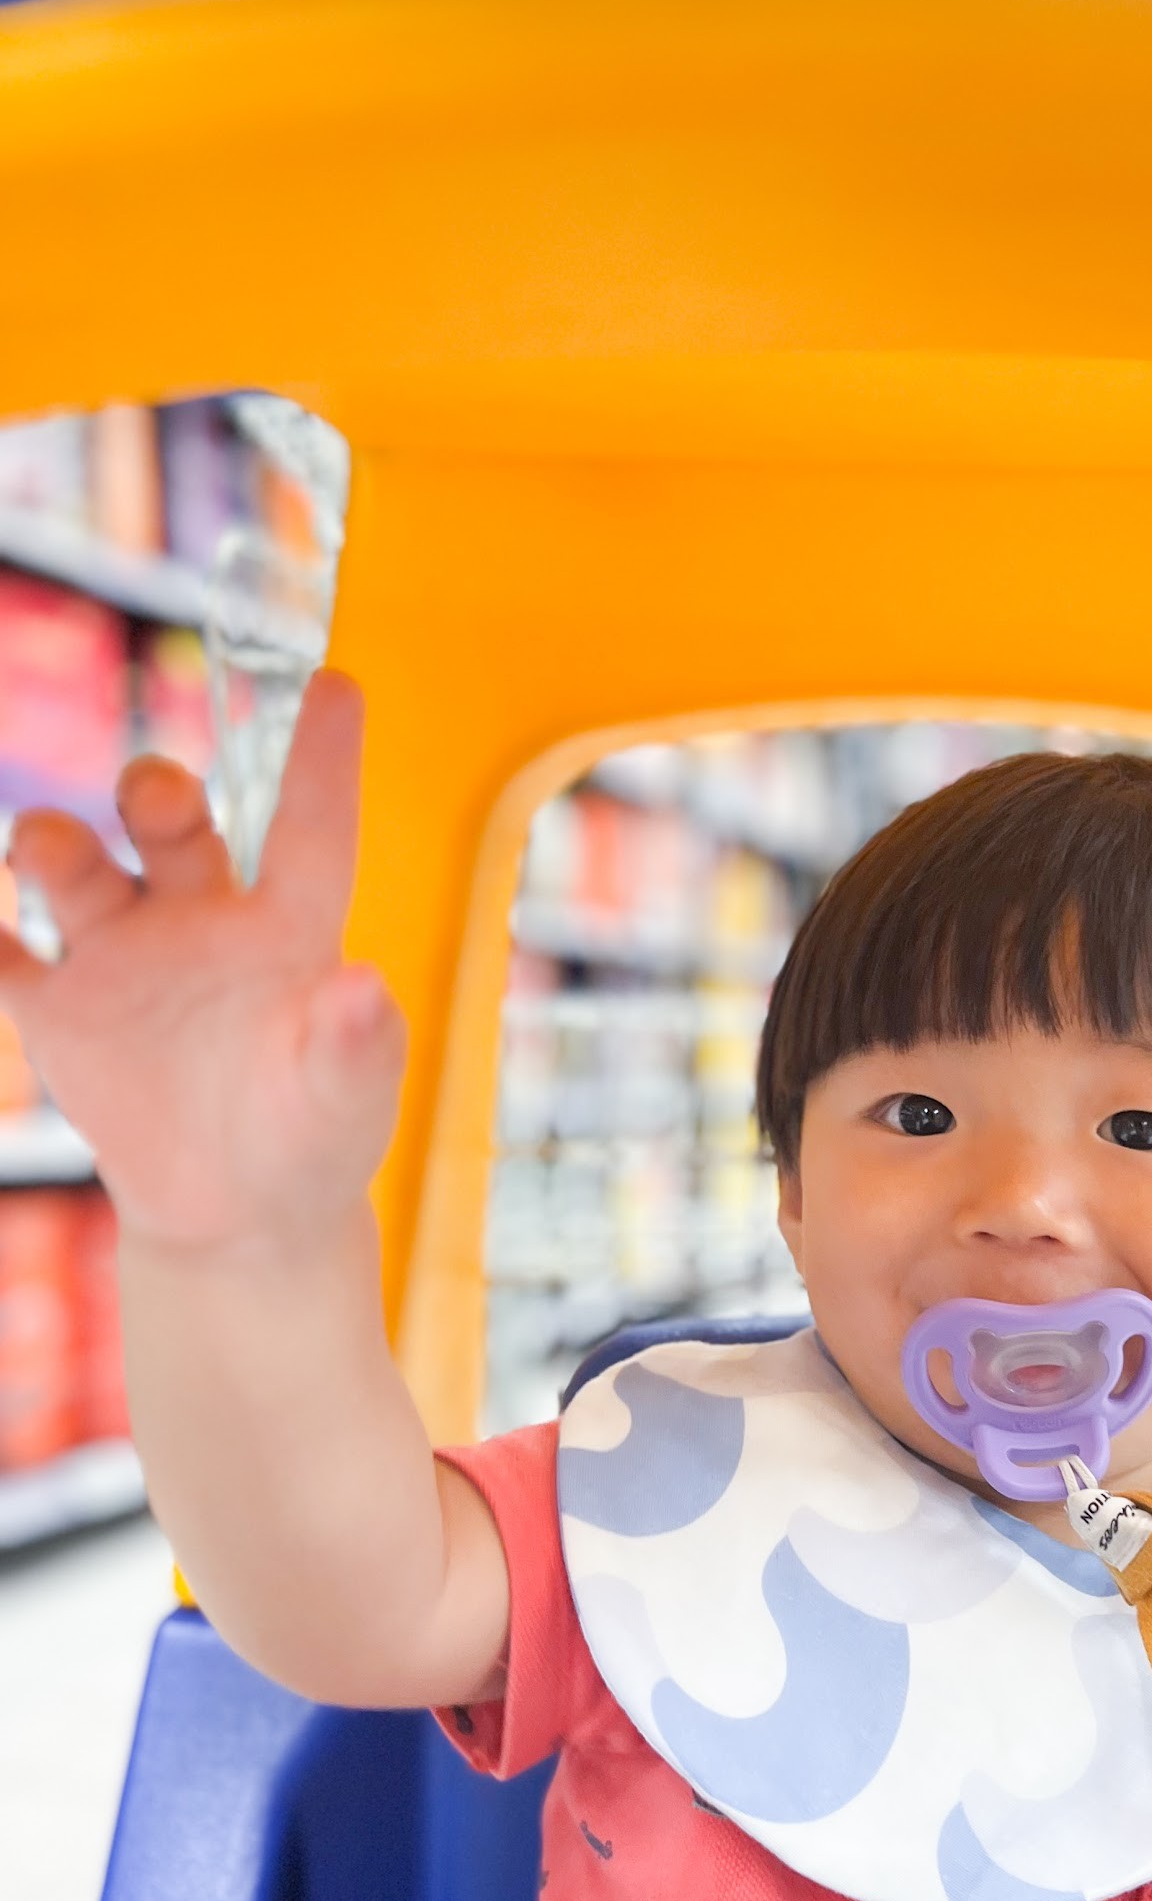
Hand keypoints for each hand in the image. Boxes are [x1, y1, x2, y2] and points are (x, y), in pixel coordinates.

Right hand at [0, 670, 404, 1253]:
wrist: (239, 1215)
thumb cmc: (315, 1139)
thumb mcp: (346, 1102)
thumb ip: (355, 1047)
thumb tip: (365, 987)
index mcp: (289, 929)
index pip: (310, 830)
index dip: (323, 762)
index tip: (341, 685)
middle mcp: (201, 919)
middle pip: (170, 822)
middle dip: (155, 794)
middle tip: (156, 795)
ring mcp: (125, 957)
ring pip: (77, 867)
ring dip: (55, 846)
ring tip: (47, 854)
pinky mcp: (64, 1011)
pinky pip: (5, 954)